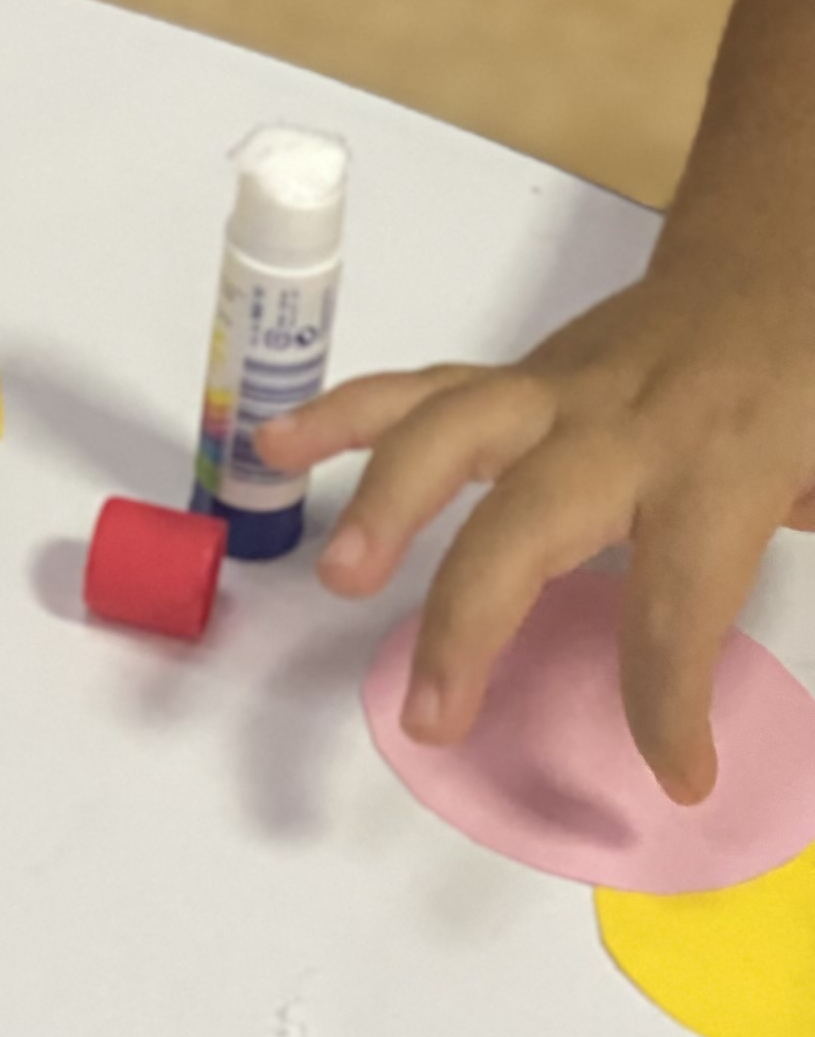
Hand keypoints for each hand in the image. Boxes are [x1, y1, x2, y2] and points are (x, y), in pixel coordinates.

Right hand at [258, 247, 814, 802]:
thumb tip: (736, 642)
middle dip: (475, 616)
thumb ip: (798, 539)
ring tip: (337, 572)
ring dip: (384, 503)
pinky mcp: (519, 378)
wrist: (771, 266)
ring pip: (450, 435)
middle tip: (435, 713)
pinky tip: (274, 445)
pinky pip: (421, 393)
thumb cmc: (807, 378)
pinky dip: (341, 415)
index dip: (669, 698)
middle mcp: (620, 428)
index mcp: (717, 468)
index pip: (679, 601)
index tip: (674, 770)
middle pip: (528, 523)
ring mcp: (556, 393)